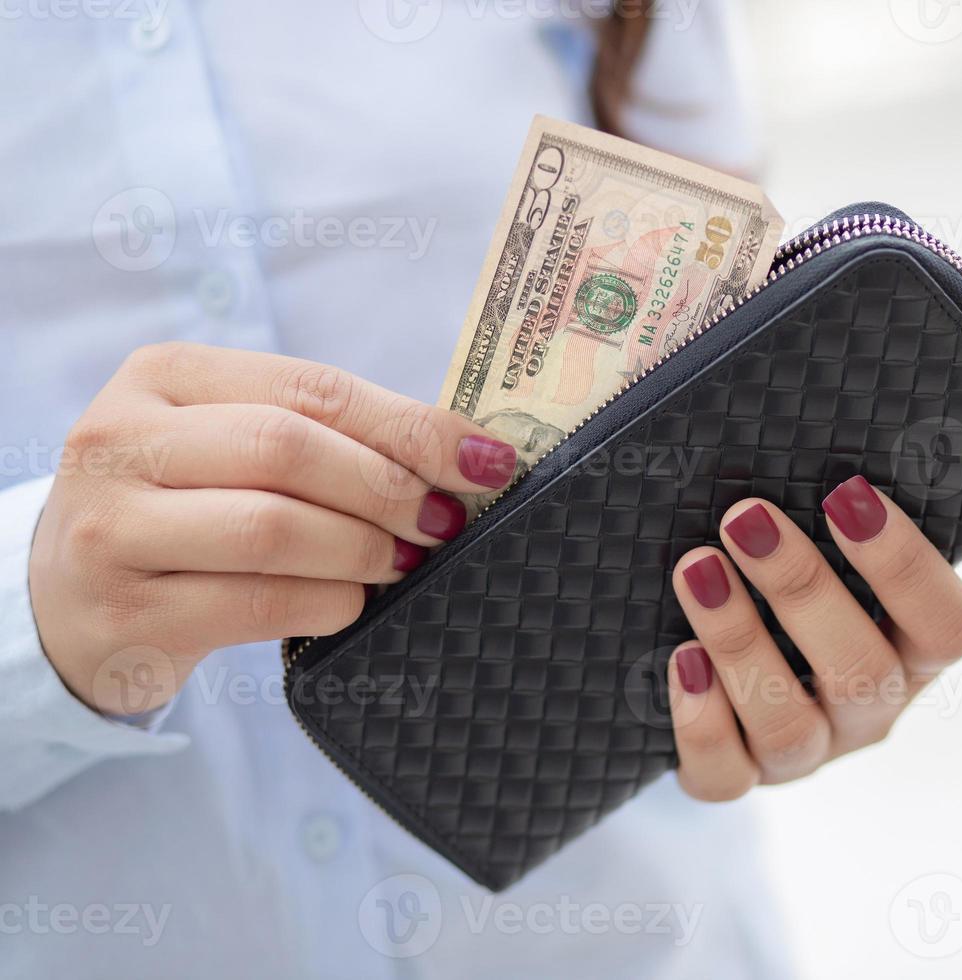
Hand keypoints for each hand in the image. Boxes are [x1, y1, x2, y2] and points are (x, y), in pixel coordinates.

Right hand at [28, 342, 517, 714]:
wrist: (67, 602)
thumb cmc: (185, 512)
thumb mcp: (233, 448)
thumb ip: (328, 436)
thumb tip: (466, 454)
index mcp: (165, 375)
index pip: (312, 388)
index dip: (412, 426)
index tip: (486, 460)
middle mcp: (121, 439)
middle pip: (288, 448)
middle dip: (388, 488)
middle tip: (442, 522)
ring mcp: (111, 528)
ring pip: (271, 527)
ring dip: (363, 549)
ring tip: (403, 562)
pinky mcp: (124, 612)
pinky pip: (257, 603)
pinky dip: (329, 603)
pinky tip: (351, 602)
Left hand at [667, 476, 961, 799]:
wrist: (715, 660)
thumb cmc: (780, 570)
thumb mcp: (820, 541)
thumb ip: (827, 505)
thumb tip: (804, 425)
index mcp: (912, 649)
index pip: (949, 626)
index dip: (906, 566)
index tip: (847, 494)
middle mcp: (871, 710)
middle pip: (864, 672)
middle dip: (802, 588)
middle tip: (745, 518)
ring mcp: (809, 753)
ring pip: (791, 725)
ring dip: (741, 641)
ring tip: (696, 570)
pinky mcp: (740, 778)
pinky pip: (725, 777)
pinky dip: (701, 721)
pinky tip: (681, 659)